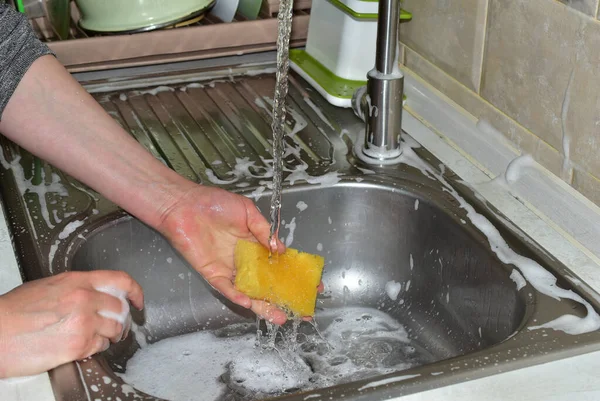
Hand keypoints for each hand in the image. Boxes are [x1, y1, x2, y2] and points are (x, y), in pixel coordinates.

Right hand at [0, 271, 142, 377]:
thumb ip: (75, 287)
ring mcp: (84, 323)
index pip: (120, 281)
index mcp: (77, 281)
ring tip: (97, 337)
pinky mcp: (78, 346)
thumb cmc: (13, 312)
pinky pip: (101, 347)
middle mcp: (84, 299)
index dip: (135, 291)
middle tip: (116, 326)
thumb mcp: (48, 286)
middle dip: (121, 319)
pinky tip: (82, 346)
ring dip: (110, 335)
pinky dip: (96, 348)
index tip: (139, 300)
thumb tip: (93, 293)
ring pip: (115, 329)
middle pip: (121, 309)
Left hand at [157, 185, 292, 324]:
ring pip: (250, 293)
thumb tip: (281, 250)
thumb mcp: (247, 212)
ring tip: (280, 318)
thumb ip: (264, 231)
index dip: (294, 276)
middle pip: (268, 285)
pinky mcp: (213, 274)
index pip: (279, 266)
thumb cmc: (215, 203)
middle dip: (284, 299)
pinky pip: (227, 289)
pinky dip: (237, 296)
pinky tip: (249, 303)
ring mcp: (230, 270)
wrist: (186, 205)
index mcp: (256, 246)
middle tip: (302, 311)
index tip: (312, 286)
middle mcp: (245, 262)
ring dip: (264, 306)